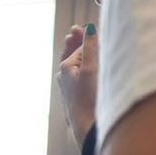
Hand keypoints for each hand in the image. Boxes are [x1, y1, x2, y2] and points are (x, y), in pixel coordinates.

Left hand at [56, 23, 98, 143]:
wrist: (87, 126)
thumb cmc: (89, 97)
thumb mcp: (91, 68)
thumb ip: (91, 47)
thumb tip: (89, 28)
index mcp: (65, 67)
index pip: (81, 47)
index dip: (87, 39)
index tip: (81, 29)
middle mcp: (64, 76)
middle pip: (75, 55)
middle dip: (77, 43)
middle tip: (75, 29)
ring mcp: (69, 86)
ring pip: (76, 65)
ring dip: (79, 54)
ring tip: (73, 40)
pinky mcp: (76, 95)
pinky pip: (78, 76)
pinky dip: (81, 67)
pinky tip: (82, 66)